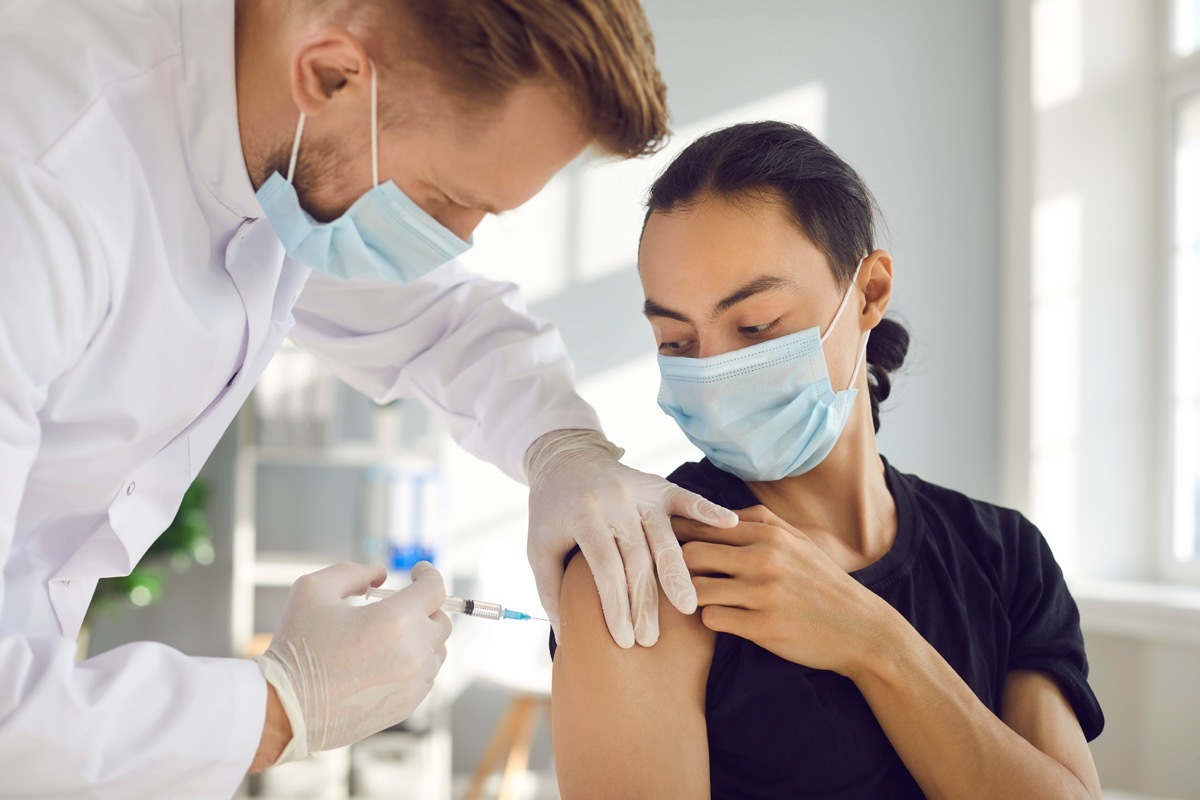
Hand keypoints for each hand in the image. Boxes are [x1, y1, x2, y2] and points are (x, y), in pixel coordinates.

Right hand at [253, 561, 451, 764]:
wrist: (283, 709)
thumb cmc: (296, 647)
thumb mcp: (313, 589)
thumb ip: (353, 573)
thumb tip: (381, 576)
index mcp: (395, 619)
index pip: (435, 588)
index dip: (428, 574)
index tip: (416, 573)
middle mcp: (412, 652)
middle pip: (441, 621)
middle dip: (425, 608)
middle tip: (400, 606)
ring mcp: (412, 683)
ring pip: (436, 652)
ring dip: (421, 639)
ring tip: (390, 637)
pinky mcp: (405, 707)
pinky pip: (425, 679)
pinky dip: (414, 666)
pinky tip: (385, 663)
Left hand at [526, 429, 737, 647]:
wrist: (565, 458)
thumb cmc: (552, 511)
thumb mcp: (538, 547)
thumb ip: (550, 589)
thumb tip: (567, 639)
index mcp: (584, 515)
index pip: (605, 567)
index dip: (615, 605)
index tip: (625, 639)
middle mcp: (614, 501)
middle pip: (637, 558)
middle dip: (646, 602)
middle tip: (652, 639)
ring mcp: (639, 490)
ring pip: (664, 537)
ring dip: (677, 574)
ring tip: (689, 607)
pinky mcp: (657, 484)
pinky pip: (685, 499)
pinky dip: (708, 511)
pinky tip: (730, 525)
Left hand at [675, 506, 893, 675]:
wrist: (860, 628)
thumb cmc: (822, 581)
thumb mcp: (798, 541)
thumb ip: (759, 522)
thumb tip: (716, 513)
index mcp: (770, 534)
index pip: (704, 527)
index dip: (682, 537)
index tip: (673, 548)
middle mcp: (764, 559)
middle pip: (691, 555)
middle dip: (683, 568)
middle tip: (687, 578)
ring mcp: (763, 594)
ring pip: (696, 589)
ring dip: (696, 597)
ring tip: (707, 600)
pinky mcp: (763, 628)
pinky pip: (712, 619)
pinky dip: (713, 619)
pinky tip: (728, 618)